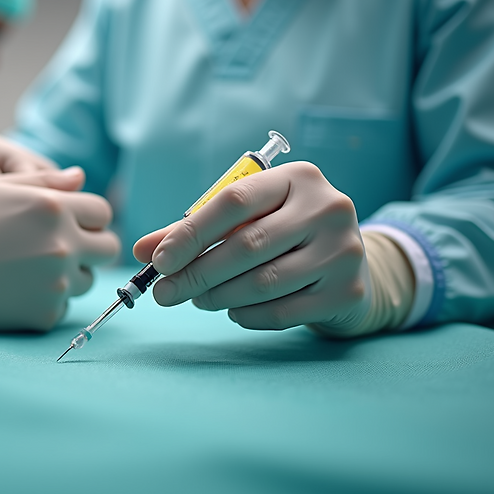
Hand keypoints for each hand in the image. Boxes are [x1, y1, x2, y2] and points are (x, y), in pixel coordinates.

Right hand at [0, 166, 120, 330]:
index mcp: (55, 207)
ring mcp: (56, 282)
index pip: (103, 212)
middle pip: (108, 248)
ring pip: (87, 279)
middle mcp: (63, 244)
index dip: (88, 217)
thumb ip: (48, 181)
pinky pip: (64, 306)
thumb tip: (81, 178)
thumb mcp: (2, 186)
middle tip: (62, 249)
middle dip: (91, 246)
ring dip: (69, 274)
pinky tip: (18, 290)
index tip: (69, 223)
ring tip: (33, 269)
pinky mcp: (45, 313)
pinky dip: (47, 300)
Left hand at [133, 162, 371, 330]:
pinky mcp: (348, 291)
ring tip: (198, 299)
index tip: (157, 261)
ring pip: (263, 282)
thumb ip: (194, 230)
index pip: (235, 201)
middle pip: (247, 245)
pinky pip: (281, 311)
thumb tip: (141, 250)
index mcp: (299, 177)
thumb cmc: (284, 235)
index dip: (191, 233)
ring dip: (217, 296)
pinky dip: (245, 315)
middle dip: (196, 273)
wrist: (352, 266)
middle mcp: (328, 207)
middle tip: (165, 293)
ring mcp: (344, 250)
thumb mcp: (246, 220)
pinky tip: (232, 310)